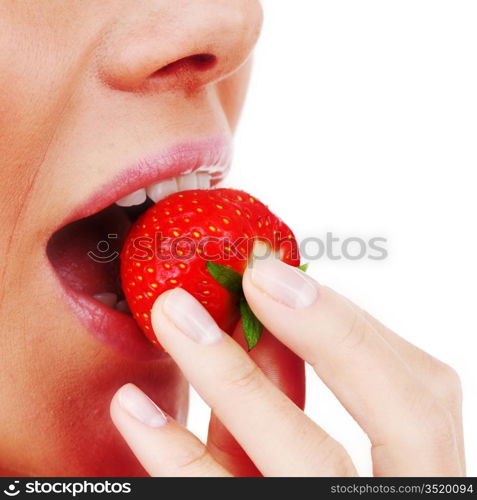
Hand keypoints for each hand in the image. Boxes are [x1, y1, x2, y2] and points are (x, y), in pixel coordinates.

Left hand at [110, 253, 464, 476]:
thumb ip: (331, 379)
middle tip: (245, 278)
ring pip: (301, 460)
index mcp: (423, 472)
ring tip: (174, 316)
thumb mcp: (343, 428)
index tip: (274, 272)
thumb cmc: (330, 464)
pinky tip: (133, 407)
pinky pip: (220, 497)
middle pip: (380, 428)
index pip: (419, 398)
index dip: (352, 329)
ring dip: (232, 377)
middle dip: (316, 338)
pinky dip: (178, 453)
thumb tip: (282, 295)